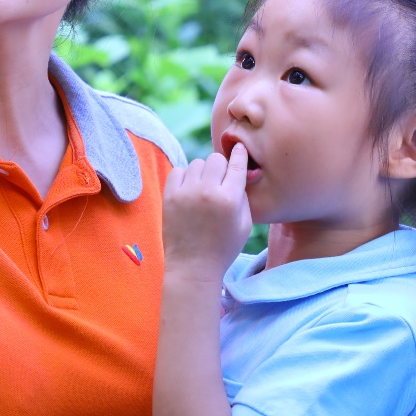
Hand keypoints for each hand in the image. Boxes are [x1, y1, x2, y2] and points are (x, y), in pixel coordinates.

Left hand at [162, 143, 252, 281]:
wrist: (193, 267)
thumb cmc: (224, 248)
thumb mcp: (245, 224)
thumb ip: (244, 196)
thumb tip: (241, 171)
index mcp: (229, 199)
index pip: (236, 164)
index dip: (239, 154)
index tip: (238, 148)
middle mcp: (207, 192)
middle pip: (215, 159)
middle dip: (221, 167)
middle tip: (220, 181)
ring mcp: (186, 193)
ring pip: (197, 163)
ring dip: (203, 173)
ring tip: (203, 190)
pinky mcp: (169, 197)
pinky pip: (178, 171)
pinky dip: (185, 177)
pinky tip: (189, 191)